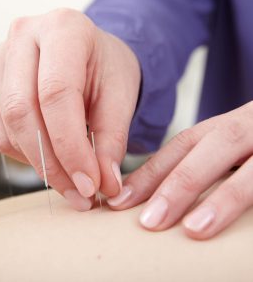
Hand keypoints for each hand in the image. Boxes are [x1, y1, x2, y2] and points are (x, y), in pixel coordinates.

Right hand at [0, 8, 140, 210]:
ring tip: (71, 182)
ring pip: (9, 126)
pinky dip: (26, 155)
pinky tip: (51, 159)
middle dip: (53, 164)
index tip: (90, 184)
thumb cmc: (108, 71)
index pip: (56, 95)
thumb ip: (112, 141)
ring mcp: (0, 58)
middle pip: (24, 111)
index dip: (71, 147)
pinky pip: (0, 131)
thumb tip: (105, 186)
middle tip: (81, 193)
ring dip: (40, 164)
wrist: (92, 57)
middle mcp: (24, 36)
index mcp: (64, 29)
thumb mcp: (121, 99)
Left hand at [107, 102, 252, 238]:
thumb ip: (199, 164)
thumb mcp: (225, 147)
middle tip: (149, 221)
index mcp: (223, 127)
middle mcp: (248, 127)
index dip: (150, 172)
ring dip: (223, 199)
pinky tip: (242, 234)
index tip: (121, 200)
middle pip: (209, 149)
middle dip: (178, 185)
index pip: (181, 146)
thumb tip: (156, 198)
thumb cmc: (251, 144)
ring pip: (251, 170)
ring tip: (194, 229)